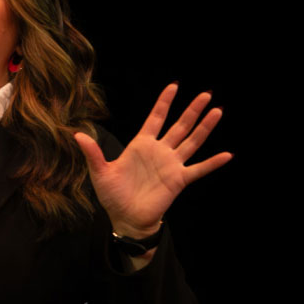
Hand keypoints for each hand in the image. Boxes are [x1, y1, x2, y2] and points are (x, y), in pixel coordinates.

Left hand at [74, 84, 231, 237]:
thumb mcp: (100, 172)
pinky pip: (199, 169)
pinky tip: (227, 155)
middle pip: (179, 126)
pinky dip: (213, 163)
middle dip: (192, 110)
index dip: (164, 103)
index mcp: (141, 145)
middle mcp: (159, 151)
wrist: (125, 217)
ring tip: (217, 111)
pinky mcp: (179, 180)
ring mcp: (171, 165)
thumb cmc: (113, 195)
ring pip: (192, 141)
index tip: (174, 86)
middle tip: (205, 94)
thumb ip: (93, 153)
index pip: (156, 119)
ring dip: (204, 128)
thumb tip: (76, 135)